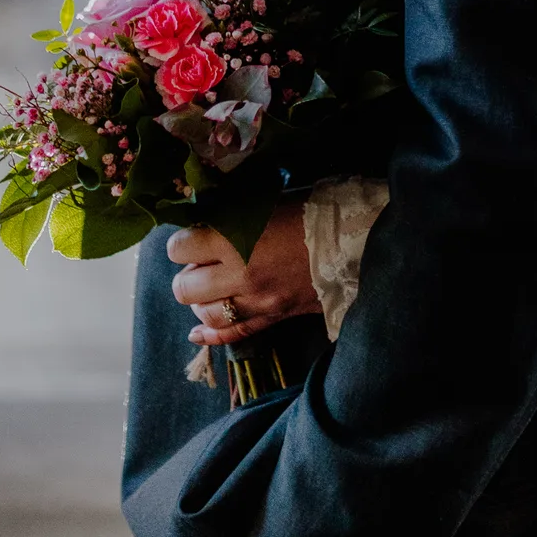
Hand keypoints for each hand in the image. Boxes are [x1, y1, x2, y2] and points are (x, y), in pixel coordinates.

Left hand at [168, 208, 323, 347]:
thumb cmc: (311, 210)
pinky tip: (197, 332)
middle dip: (188, 274)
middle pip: (185, 288)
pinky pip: (233, 335)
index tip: (194, 236)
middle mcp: (240, 275)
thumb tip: (203, 218)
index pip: (180, 249)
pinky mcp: (273, 318)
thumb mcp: (266, 200)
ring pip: (206, 315)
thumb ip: (231, 212)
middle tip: (202, 263)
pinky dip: (211, 335)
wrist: (356, 239)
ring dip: (201, 301)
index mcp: (234, 239)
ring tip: (210, 287)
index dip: (183, 242)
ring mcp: (257, 302)